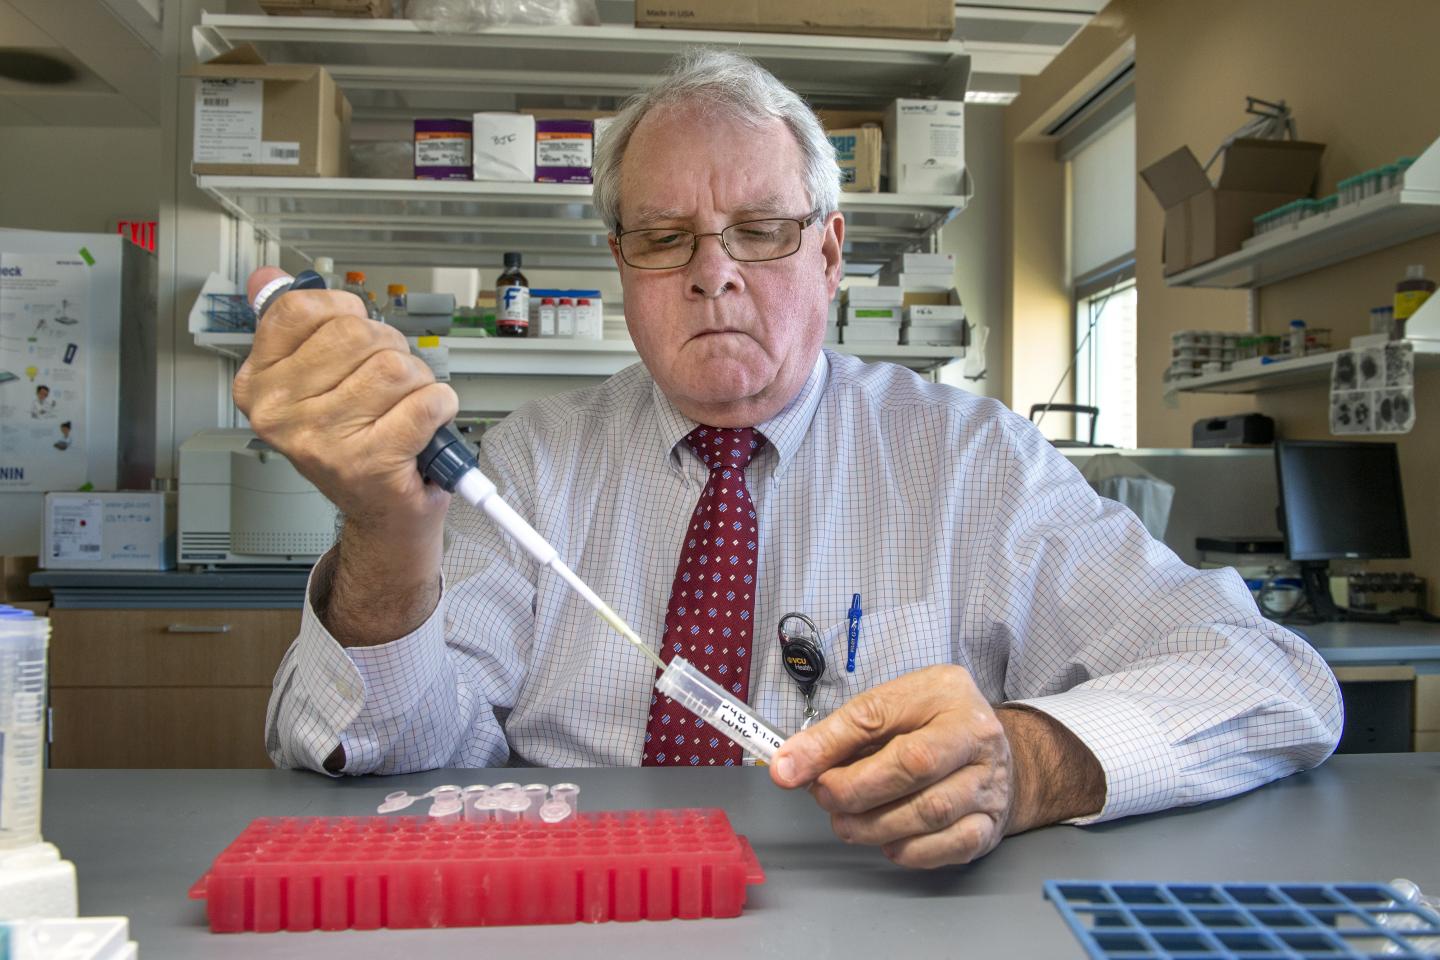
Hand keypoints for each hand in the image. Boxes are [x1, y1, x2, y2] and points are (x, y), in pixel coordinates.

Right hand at [232, 267, 458, 534]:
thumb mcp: (312, 382)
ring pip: (395, 366)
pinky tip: (426, 424)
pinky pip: (426, 401)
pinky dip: (441, 406)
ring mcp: (323, 440)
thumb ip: (291, 325)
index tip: (356, 338)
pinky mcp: (369, 462)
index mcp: (260, 384)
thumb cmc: (353, 445)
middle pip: (357, 334)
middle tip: (388, 387)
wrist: (381, 514)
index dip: (345, 312)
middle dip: (391, 350)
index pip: (300, 309)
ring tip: (404, 409)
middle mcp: (282, 413)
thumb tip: (266, 275)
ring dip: (417, 381)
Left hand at [769, 665, 1014, 867]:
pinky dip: (909, 850)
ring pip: (930, 811)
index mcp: (945, 692)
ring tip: (846, 823)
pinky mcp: (991, 824)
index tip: (789, 769)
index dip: (828, 745)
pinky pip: (949, 845)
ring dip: (875, 825)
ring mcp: (989, 782)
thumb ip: (839, 734)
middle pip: (914, 765)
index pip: (878, 714)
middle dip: (855, 789)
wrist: (992, 754)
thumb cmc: (931, 727)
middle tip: (823, 797)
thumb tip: (787, 766)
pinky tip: (888, 841)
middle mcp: (976, 735)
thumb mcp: (889, 709)